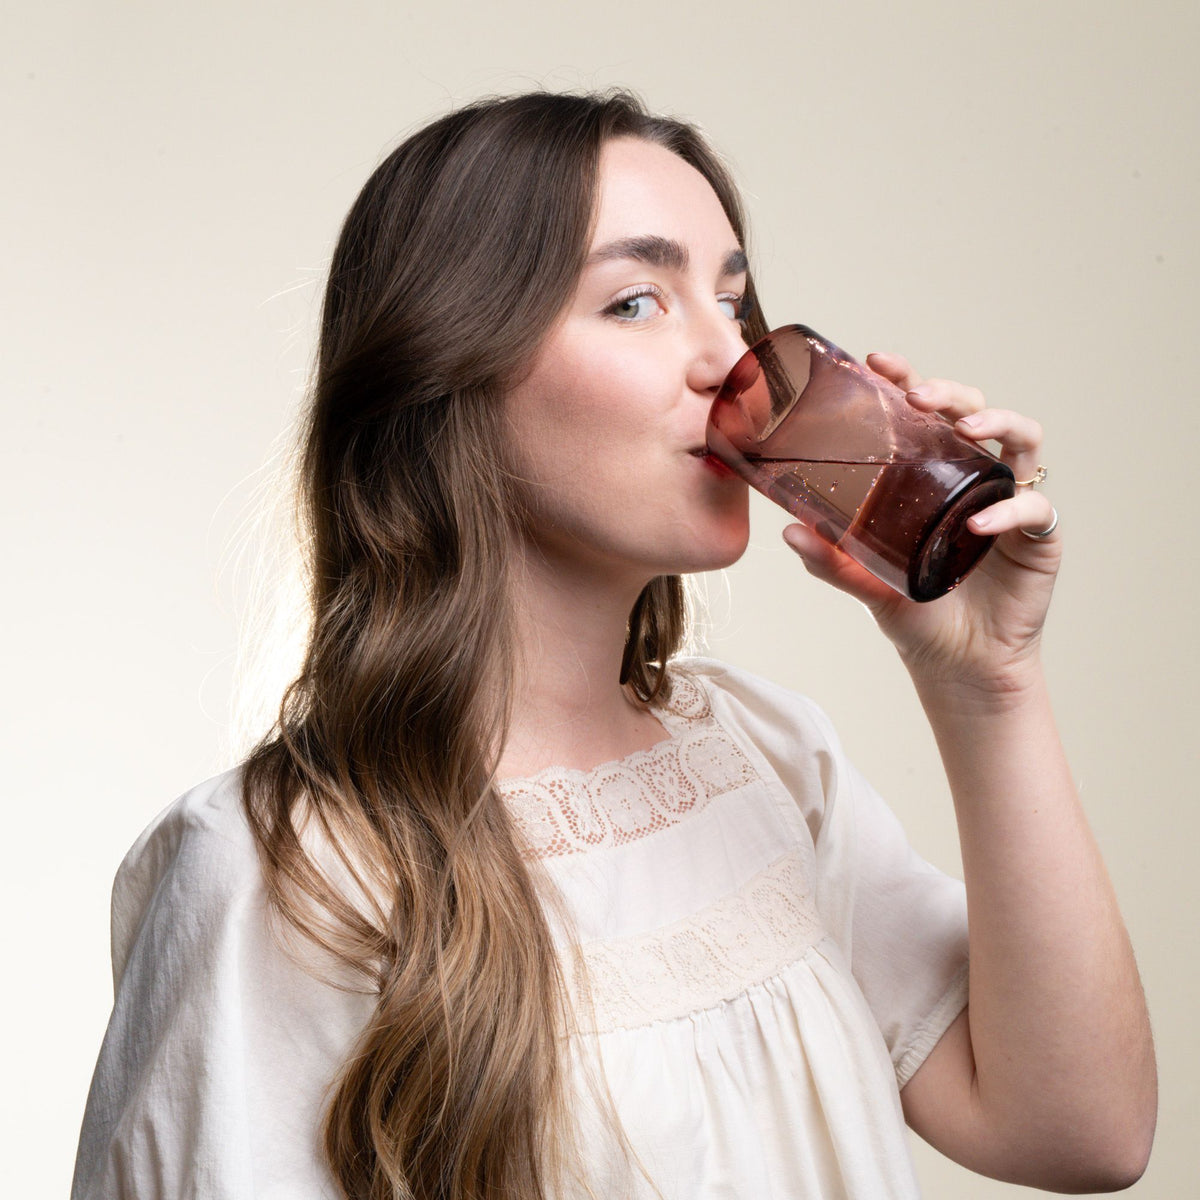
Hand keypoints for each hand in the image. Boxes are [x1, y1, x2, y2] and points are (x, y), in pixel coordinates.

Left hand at [781, 352, 1061, 694]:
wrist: (955, 665)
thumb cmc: (915, 613)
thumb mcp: (864, 580)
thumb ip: (830, 558)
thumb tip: (789, 531)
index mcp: (932, 475)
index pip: (925, 413)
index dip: (908, 380)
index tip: (879, 363)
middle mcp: (972, 478)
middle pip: (975, 410)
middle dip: (950, 391)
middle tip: (918, 395)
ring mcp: (1009, 501)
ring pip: (1021, 438)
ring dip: (996, 420)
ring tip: (964, 427)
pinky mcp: (1039, 537)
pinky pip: (1035, 508)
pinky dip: (1008, 509)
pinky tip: (978, 521)